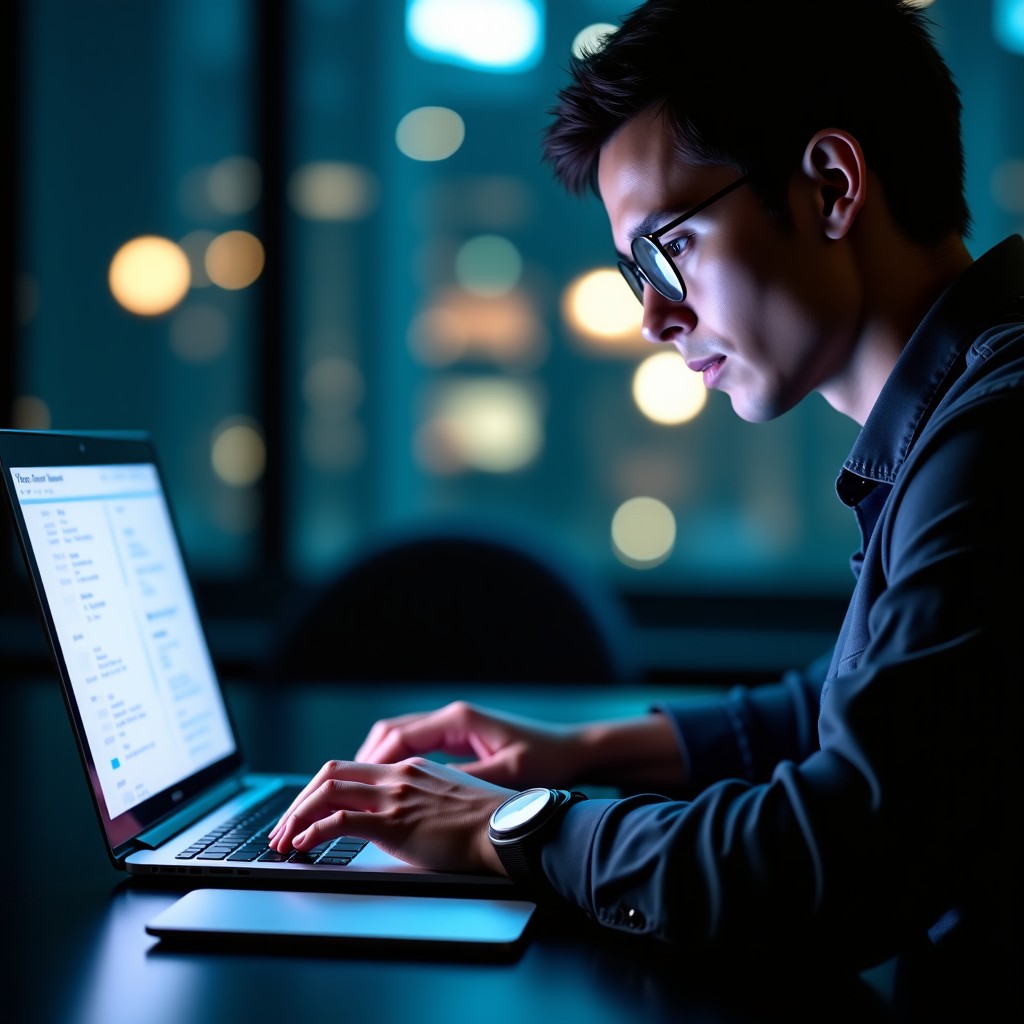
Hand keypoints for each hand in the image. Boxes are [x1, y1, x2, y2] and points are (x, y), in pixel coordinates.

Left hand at [267, 757, 513, 873]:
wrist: (509, 828)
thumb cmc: (488, 823)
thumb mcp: (448, 800)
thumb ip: (420, 801)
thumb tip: (400, 821)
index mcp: (410, 769)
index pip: (350, 769)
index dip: (318, 790)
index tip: (304, 813)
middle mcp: (398, 775)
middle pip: (330, 773)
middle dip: (298, 800)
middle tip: (282, 829)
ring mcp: (395, 796)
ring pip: (327, 792)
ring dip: (297, 816)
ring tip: (283, 841)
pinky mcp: (395, 822)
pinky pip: (340, 821)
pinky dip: (313, 831)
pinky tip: (303, 846)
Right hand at [354, 700, 584, 788]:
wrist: (573, 750)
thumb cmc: (545, 760)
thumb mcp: (505, 774)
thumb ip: (464, 780)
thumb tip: (423, 791)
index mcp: (457, 721)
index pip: (398, 737)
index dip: (370, 763)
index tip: (350, 788)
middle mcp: (450, 718)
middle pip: (390, 733)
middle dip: (362, 761)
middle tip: (340, 791)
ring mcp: (453, 726)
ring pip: (398, 738)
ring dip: (375, 762)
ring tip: (355, 792)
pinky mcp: (458, 738)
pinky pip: (414, 747)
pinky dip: (394, 763)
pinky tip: (387, 788)